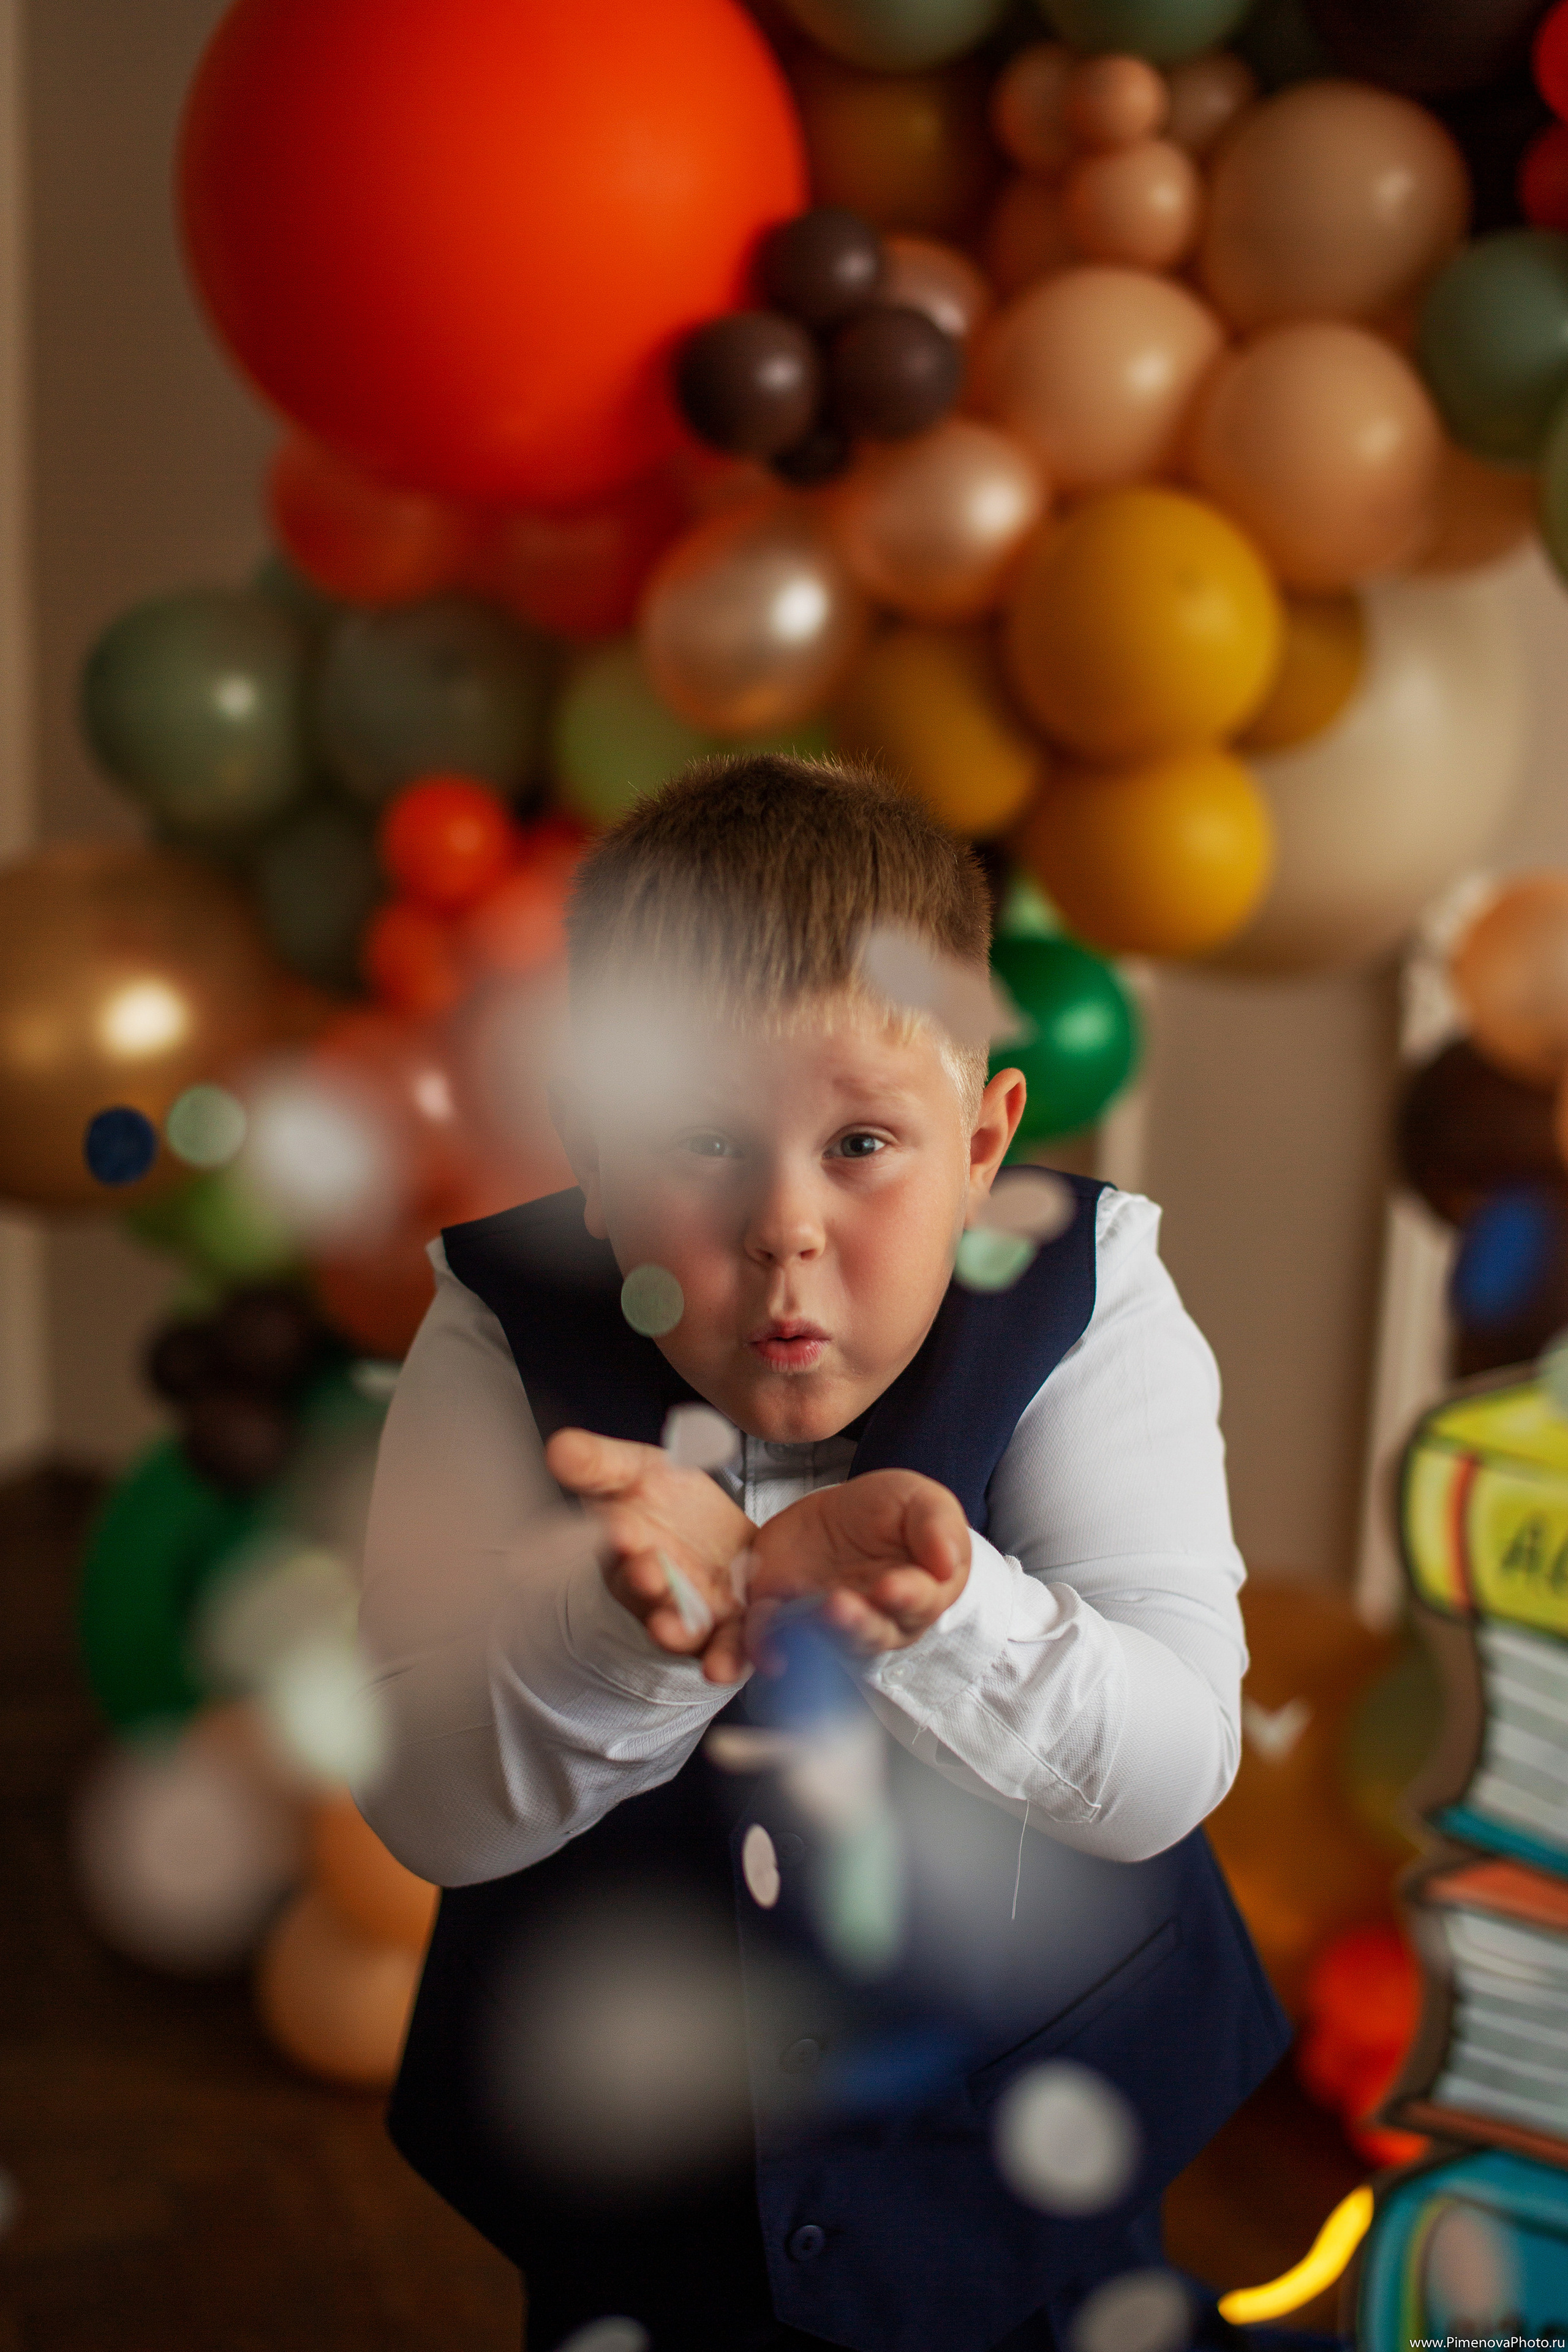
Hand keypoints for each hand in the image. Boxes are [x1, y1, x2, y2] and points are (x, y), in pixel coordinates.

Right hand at [544, 1427, 755, 1683]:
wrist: (725, 1536)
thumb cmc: (672, 1505)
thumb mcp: (638, 1471)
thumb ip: (600, 1464)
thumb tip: (557, 1447)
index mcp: (626, 1548)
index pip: (616, 1545)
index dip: (617, 1538)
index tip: (621, 1527)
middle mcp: (654, 1589)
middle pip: (645, 1592)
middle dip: (644, 1584)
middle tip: (648, 1573)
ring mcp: (692, 1614)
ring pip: (680, 1629)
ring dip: (674, 1632)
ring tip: (671, 1631)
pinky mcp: (730, 1630)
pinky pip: (727, 1651)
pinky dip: (724, 1660)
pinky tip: (722, 1668)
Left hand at [745, 1470, 969, 1657]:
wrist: (835, 1516)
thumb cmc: (889, 1513)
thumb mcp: (920, 1501)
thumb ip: (937, 1526)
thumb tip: (946, 1562)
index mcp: (918, 1595)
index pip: (917, 1602)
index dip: (905, 1597)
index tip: (891, 1587)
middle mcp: (875, 1621)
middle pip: (868, 1633)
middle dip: (854, 1623)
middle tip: (838, 1607)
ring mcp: (825, 1626)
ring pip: (819, 1643)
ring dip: (805, 1640)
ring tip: (789, 1632)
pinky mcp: (779, 1620)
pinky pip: (766, 1641)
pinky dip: (755, 1649)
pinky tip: (745, 1657)